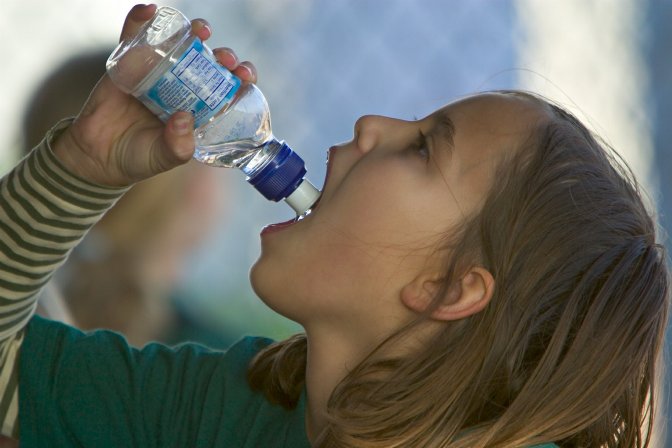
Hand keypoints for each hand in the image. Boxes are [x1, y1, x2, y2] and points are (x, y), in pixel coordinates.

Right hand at [52, 4, 257, 186]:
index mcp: (198, 108)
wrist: (97, 156)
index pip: (226, 89)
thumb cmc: (139, 158)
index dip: (239, 78)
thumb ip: (177, 145)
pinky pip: (133, 37)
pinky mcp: (128, 64)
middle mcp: (182, 87)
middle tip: (225, 58)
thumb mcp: (164, 157)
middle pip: (209, 63)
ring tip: (201, 30)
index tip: (244, 75)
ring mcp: (156, 73)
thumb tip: (185, 117)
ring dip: (193, 32)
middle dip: (222, 56)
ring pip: (179, 45)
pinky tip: (149, 11)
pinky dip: (140, 20)